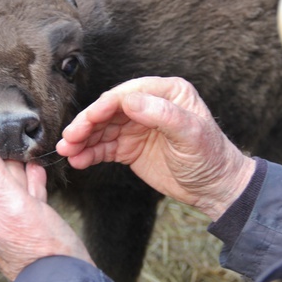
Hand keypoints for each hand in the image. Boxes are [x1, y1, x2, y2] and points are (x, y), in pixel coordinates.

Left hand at [0, 141, 93, 280]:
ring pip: (9, 191)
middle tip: (12, 138)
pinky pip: (24, 202)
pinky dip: (30, 185)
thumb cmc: (40, 244)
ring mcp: (9, 226)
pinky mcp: (28, 229)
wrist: (64, 279)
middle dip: (1, 160)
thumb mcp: (13, 202)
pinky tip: (37, 172)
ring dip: (18, 171)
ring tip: (26, 151)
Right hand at [57, 77, 255, 219]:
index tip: (87, 121)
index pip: (127, 93)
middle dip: (87, 124)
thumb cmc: (211, 158)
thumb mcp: (191, 135)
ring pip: (103, 129)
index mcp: (167, 93)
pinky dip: (90, 153)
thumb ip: (162, 115)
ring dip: (83, 139)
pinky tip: (78, 160)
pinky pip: (105, 147)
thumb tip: (129, 100)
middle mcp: (149, 106)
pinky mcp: (131, 147)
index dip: (103, 106)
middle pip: (109, 110)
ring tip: (66, 151)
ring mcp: (138, 127)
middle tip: (69, 138)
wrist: (215, 188)